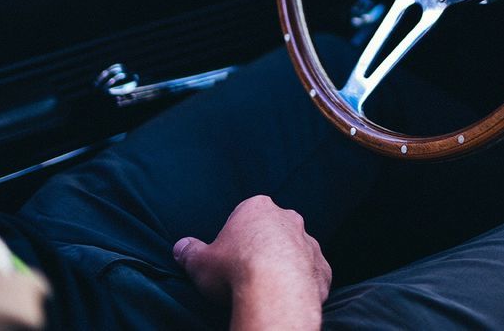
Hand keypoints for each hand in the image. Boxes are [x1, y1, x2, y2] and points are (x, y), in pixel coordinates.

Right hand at [174, 195, 330, 329]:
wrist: (275, 291)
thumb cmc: (235, 269)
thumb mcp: (200, 261)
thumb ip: (189, 251)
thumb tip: (180, 247)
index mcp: (258, 207)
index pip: (244, 214)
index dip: (235, 234)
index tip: (228, 253)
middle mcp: (288, 218)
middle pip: (273, 229)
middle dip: (262, 245)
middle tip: (246, 269)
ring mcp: (309, 243)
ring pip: (295, 250)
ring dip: (284, 264)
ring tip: (267, 287)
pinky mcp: (323, 268)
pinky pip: (311, 274)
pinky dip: (302, 284)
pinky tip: (287, 296)